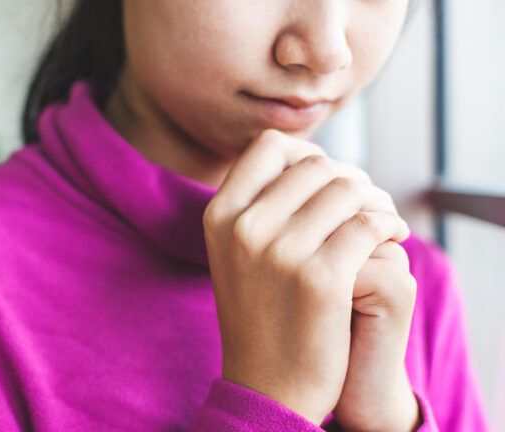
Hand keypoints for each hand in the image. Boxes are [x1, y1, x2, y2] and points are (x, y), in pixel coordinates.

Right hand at [203, 129, 409, 423]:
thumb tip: (311, 158)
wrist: (266, 385)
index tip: (327, 180)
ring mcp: (279, 252)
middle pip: (316, 164)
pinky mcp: (320, 279)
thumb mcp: (236, 253)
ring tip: (384, 222)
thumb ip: (260, 205)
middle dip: (351, 178)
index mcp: (219, 216)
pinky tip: (395, 238)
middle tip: (367, 205)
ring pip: (347, 189)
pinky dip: (390, 225)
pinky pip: (369, 224)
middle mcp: (243, 227)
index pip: (269, 146)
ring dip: (377, 200)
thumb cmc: (260, 314)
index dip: (307, 152)